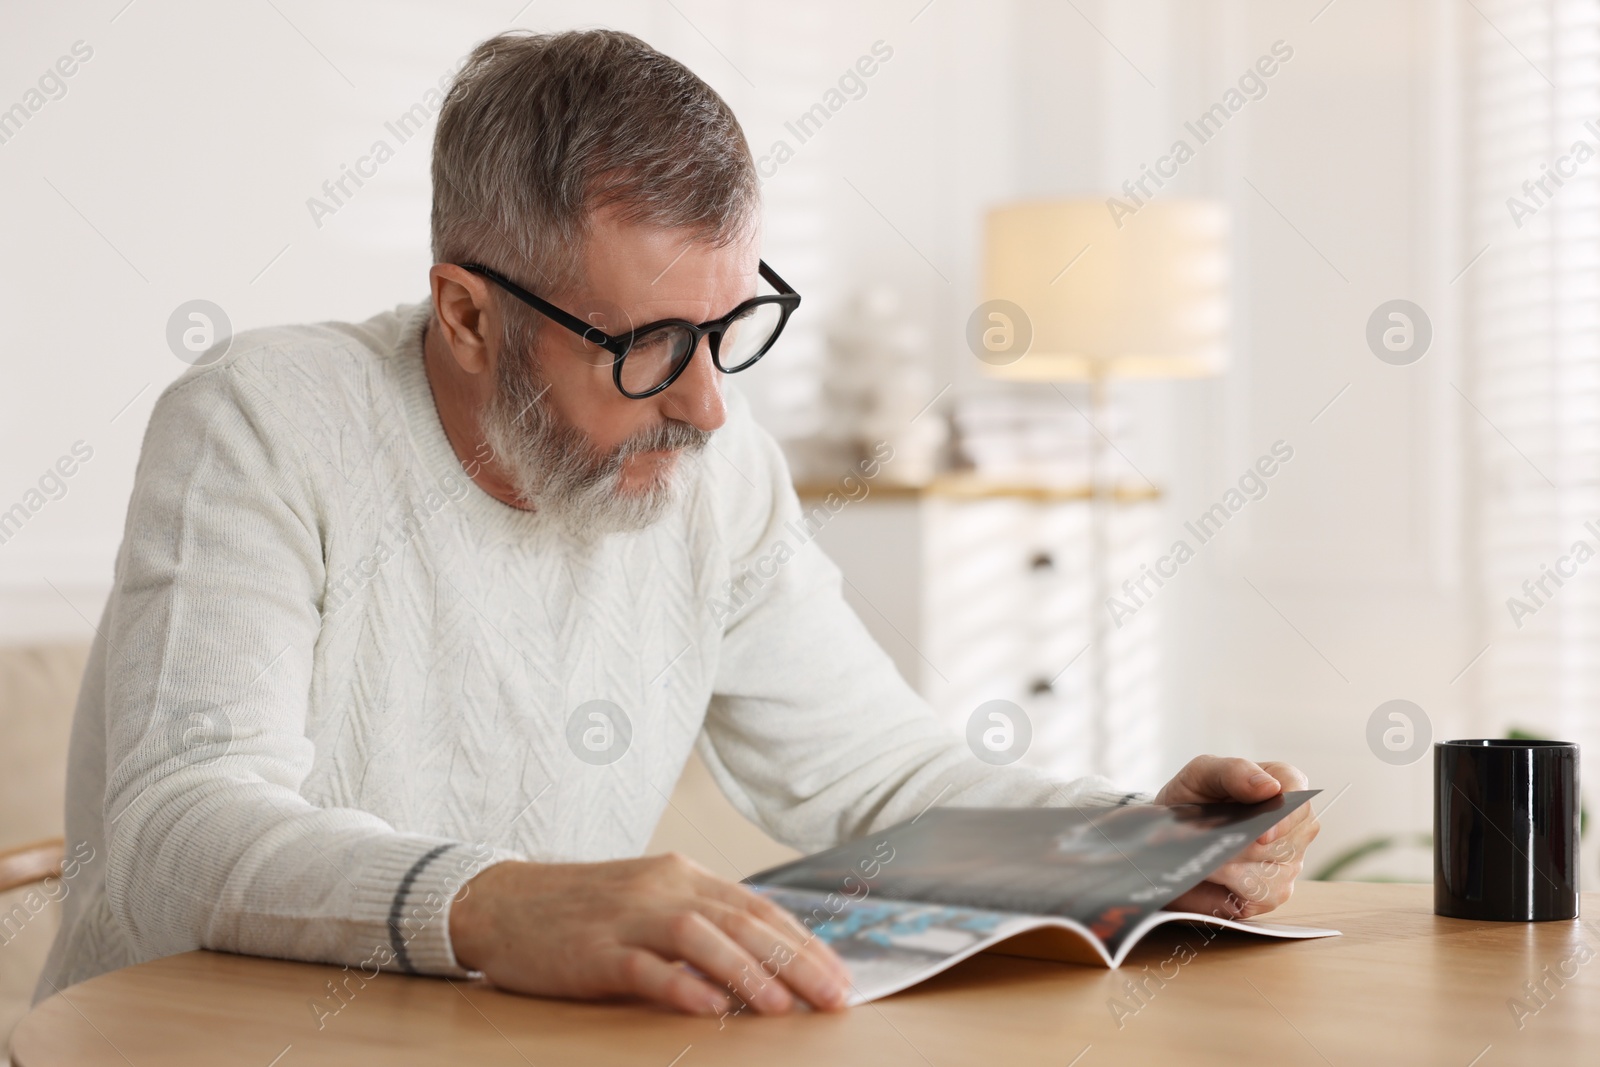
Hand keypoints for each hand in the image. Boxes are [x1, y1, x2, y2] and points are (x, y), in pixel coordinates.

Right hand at [448, 853, 852, 1015]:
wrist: (499, 901)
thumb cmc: (580, 910)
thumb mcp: (648, 900)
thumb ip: (699, 920)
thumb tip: (764, 959)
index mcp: (680, 875)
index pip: (756, 907)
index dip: (803, 942)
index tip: (840, 976)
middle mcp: (660, 888)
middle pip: (741, 921)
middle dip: (796, 960)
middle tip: (835, 996)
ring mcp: (625, 917)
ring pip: (700, 937)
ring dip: (749, 972)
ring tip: (786, 1007)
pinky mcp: (592, 950)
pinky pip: (644, 967)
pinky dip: (681, 985)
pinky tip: (711, 1007)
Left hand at [1153, 756, 1319, 919]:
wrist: (1169, 835)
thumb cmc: (1193, 798)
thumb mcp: (1202, 773)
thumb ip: (1234, 771)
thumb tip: (1270, 786)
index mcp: (1284, 787)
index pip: (1300, 799)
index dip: (1284, 818)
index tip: (1262, 834)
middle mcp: (1295, 828)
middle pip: (1286, 843)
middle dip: (1244, 843)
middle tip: (1210, 837)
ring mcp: (1289, 864)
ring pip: (1270, 871)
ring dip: (1230, 864)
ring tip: (1206, 851)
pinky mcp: (1272, 894)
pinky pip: (1259, 895)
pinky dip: (1229, 885)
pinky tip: (1212, 872)